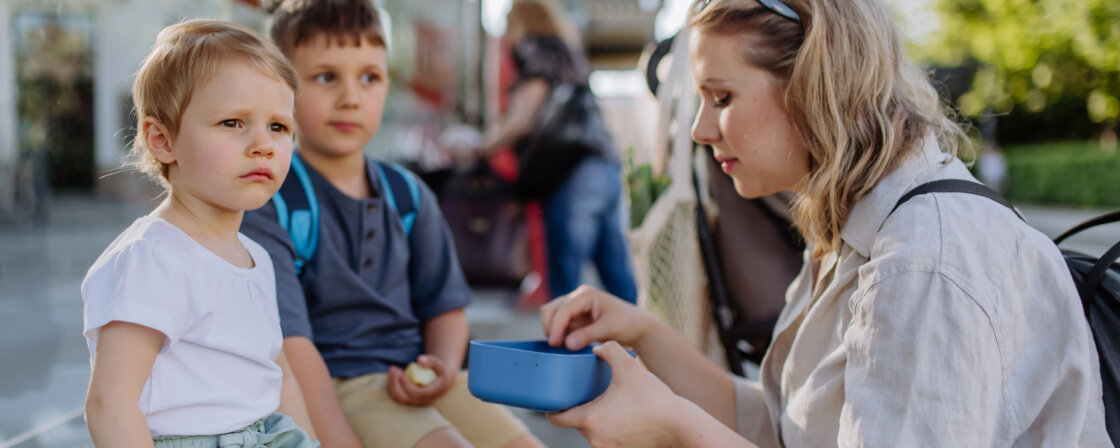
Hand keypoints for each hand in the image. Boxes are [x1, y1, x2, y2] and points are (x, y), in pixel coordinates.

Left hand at [386, 354, 455, 405]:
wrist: (441, 382)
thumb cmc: (440, 372)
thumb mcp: (440, 365)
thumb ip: (431, 361)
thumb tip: (419, 359)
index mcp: (431, 393)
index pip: (417, 394)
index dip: (408, 386)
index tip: (402, 374)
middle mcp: (421, 400)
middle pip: (404, 398)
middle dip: (396, 384)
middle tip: (396, 369)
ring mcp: (413, 401)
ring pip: (397, 398)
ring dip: (391, 384)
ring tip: (393, 369)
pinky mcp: (407, 398)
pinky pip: (395, 395)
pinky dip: (390, 385)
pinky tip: (392, 373)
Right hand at [541, 285, 658, 350]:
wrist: (637, 326)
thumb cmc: (627, 324)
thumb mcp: (609, 329)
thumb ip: (587, 335)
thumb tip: (565, 344)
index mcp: (586, 294)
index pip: (564, 309)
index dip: (556, 326)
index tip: (554, 343)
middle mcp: (578, 297)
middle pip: (551, 309)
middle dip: (550, 327)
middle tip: (556, 346)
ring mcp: (575, 306)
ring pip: (552, 315)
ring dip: (553, 330)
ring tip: (561, 346)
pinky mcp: (575, 317)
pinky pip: (559, 324)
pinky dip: (558, 333)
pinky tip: (566, 344)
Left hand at [548, 342, 684, 447]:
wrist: (678, 424)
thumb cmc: (652, 398)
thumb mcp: (628, 366)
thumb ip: (609, 350)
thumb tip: (598, 349)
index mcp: (590, 419)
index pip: (557, 419)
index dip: (552, 408)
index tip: (553, 400)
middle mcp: (595, 438)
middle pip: (576, 423)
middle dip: (580, 408)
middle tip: (586, 393)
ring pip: (593, 431)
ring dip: (596, 418)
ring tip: (607, 402)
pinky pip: (608, 439)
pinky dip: (611, 427)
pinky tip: (621, 415)